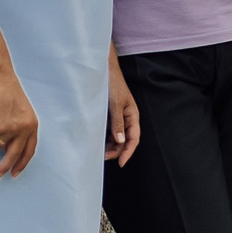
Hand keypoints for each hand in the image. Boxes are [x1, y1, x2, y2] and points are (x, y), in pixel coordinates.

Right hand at [0, 66, 38, 178]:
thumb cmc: (8, 92)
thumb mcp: (21, 112)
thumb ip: (18, 129)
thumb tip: (7, 148)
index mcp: (32, 125)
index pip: (29, 150)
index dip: (22, 163)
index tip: (15, 173)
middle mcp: (24, 128)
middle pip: (14, 154)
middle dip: (5, 167)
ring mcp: (10, 128)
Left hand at [105, 48, 139, 166]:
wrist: (102, 69)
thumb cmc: (112, 83)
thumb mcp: (116, 104)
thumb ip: (118, 123)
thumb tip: (120, 141)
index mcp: (132, 115)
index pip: (134, 138)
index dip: (128, 152)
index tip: (120, 163)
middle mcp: (126, 118)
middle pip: (124, 140)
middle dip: (116, 151)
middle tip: (103, 158)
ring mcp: (116, 117)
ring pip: (116, 137)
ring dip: (109, 146)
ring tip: (99, 152)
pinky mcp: (108, 115)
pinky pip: (108, 130)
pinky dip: (104, 138)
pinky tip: (97, 141)